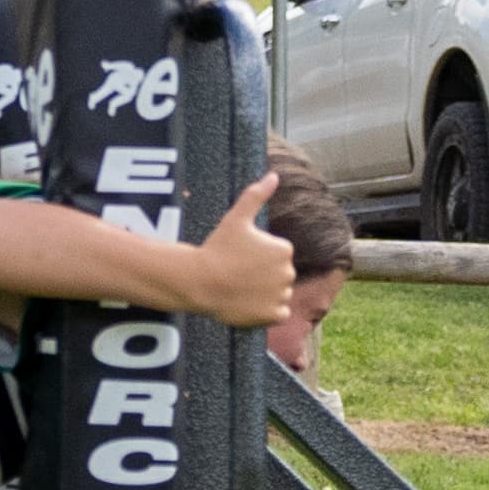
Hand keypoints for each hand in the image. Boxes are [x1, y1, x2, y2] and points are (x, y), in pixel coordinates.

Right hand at [184, 174, 298, 327]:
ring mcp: (281, 295)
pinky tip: (248, 303)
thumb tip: (274, 175)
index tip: (240, 257)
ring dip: (265, 293)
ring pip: (279, 294)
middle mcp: (288, 272)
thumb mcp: (236, 218)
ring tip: (241, 288)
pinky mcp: (274, 315)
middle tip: (237, 273)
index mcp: (283, 249)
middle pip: (279, 274)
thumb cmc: (217, 248)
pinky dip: (266, 311)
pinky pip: (278, 313)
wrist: (200, 282)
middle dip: (263, 275)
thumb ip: (257, 195)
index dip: (257, 256)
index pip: (277, 254)